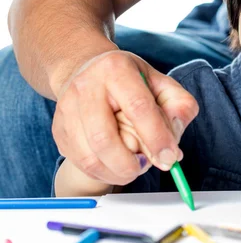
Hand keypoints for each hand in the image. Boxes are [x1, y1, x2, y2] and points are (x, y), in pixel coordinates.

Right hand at [52, 50, 198, 185]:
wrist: (87, 70)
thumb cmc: (131, 80)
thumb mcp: (162, 84)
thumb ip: (179, 108)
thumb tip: (175, 146)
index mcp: (117, 70)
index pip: (138, 108)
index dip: (156, 138)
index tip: (169, 159)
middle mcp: (86, 87)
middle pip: (104, 138)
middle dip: (129, 164)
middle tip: (147, 166)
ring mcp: (67, 109)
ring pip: (88, 156)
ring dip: (116, 172)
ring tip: (133, 166)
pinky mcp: (58, 129)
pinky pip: (79, 163)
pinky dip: (102, 173)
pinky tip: (116, 165)